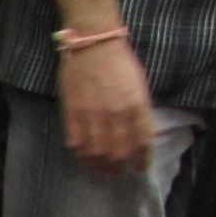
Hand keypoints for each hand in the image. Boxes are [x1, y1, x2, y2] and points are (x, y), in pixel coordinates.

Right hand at [59, 37, 154, 173]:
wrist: (92, 45)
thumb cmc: (119, 62)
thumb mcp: (139, 86)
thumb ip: (141, 111)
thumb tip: (142, 134)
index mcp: (136, 105)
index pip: (143, 142)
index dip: (142, 160)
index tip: (140, 169)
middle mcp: (116, 114)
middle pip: (118, 153)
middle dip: (118, 167)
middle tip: (117, 171)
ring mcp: (92, 116)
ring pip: (96, 153)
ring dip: (98, 165)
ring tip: (100, 168)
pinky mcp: (72, 115)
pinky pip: (76, 144)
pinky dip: (81, 154)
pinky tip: (84, 155)